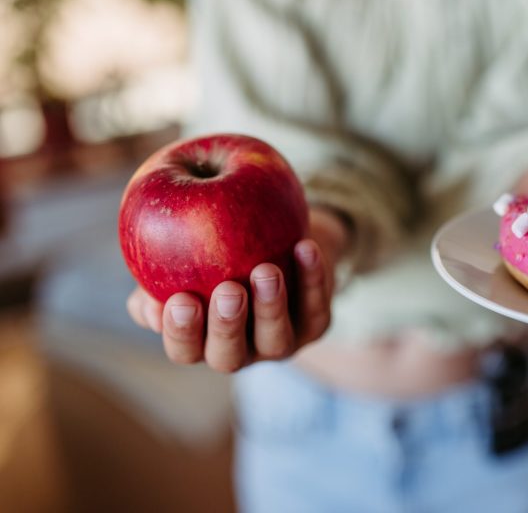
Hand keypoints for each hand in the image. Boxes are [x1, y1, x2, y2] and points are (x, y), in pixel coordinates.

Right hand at [126, 208, 349, 371]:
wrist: (278, 237)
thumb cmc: (217, 251)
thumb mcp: (183, 259)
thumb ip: (156, 277)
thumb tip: (146, 301)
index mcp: (202, 341)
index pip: (184, 350)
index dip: (181, 332)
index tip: (179, 299)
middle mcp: (241, 351)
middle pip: (230, 355)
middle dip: (227, 325)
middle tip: (228, 291)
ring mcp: (281, 342)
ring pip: (276, 338)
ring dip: (271, 306)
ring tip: (266, 271)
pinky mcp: (316, 324)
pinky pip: (316, 306)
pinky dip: (312, 279)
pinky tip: (305, 248)